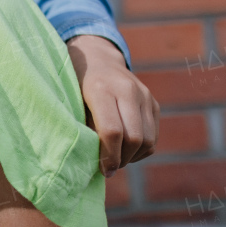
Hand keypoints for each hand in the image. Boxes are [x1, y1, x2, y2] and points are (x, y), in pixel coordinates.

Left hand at [66, 34, 159, 177]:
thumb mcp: (71, 100)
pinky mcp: (153, 102)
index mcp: (101, 88)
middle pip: (134, 137)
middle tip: (109, 168)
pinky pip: (153, 135)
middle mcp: (127, 90)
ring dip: (133, 157)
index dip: (109, 156)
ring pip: (148, 140)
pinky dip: (142, 149)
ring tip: (116, 159)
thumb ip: (83, 126)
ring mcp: (143, 95)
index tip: (103, 170)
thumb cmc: (76, 83)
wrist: (96, 56)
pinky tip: (126, 150)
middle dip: (122, 159)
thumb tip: (91, 160)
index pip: (112, 131)